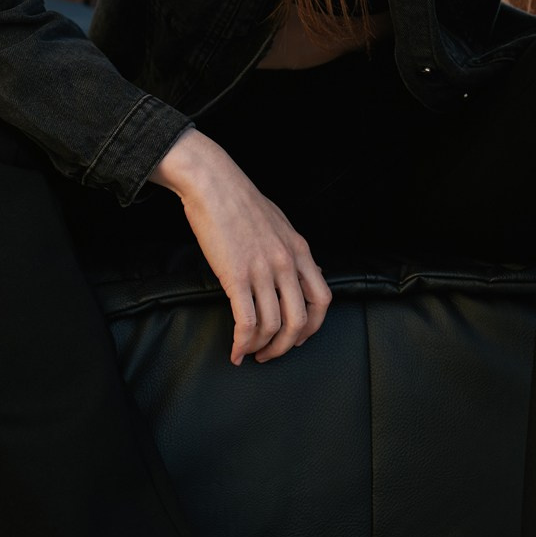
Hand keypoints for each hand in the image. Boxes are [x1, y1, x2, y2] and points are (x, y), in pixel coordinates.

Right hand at [150, 130, 332, 363]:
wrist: (213, 183)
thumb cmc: (240, 201)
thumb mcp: (279, 223)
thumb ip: (291, 250)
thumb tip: (298, 273)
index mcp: (300, 250)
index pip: (321, 299)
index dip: (313, 326)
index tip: (298, 337)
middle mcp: (287, 263)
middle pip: (300, 321)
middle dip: (286, 345)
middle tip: (271, 353)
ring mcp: (263, 270)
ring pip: (273, 326)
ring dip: (261, 348)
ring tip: (249, 352)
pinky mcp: (237, 276)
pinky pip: (247, 322)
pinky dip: (242, 343)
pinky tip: (235, 351)